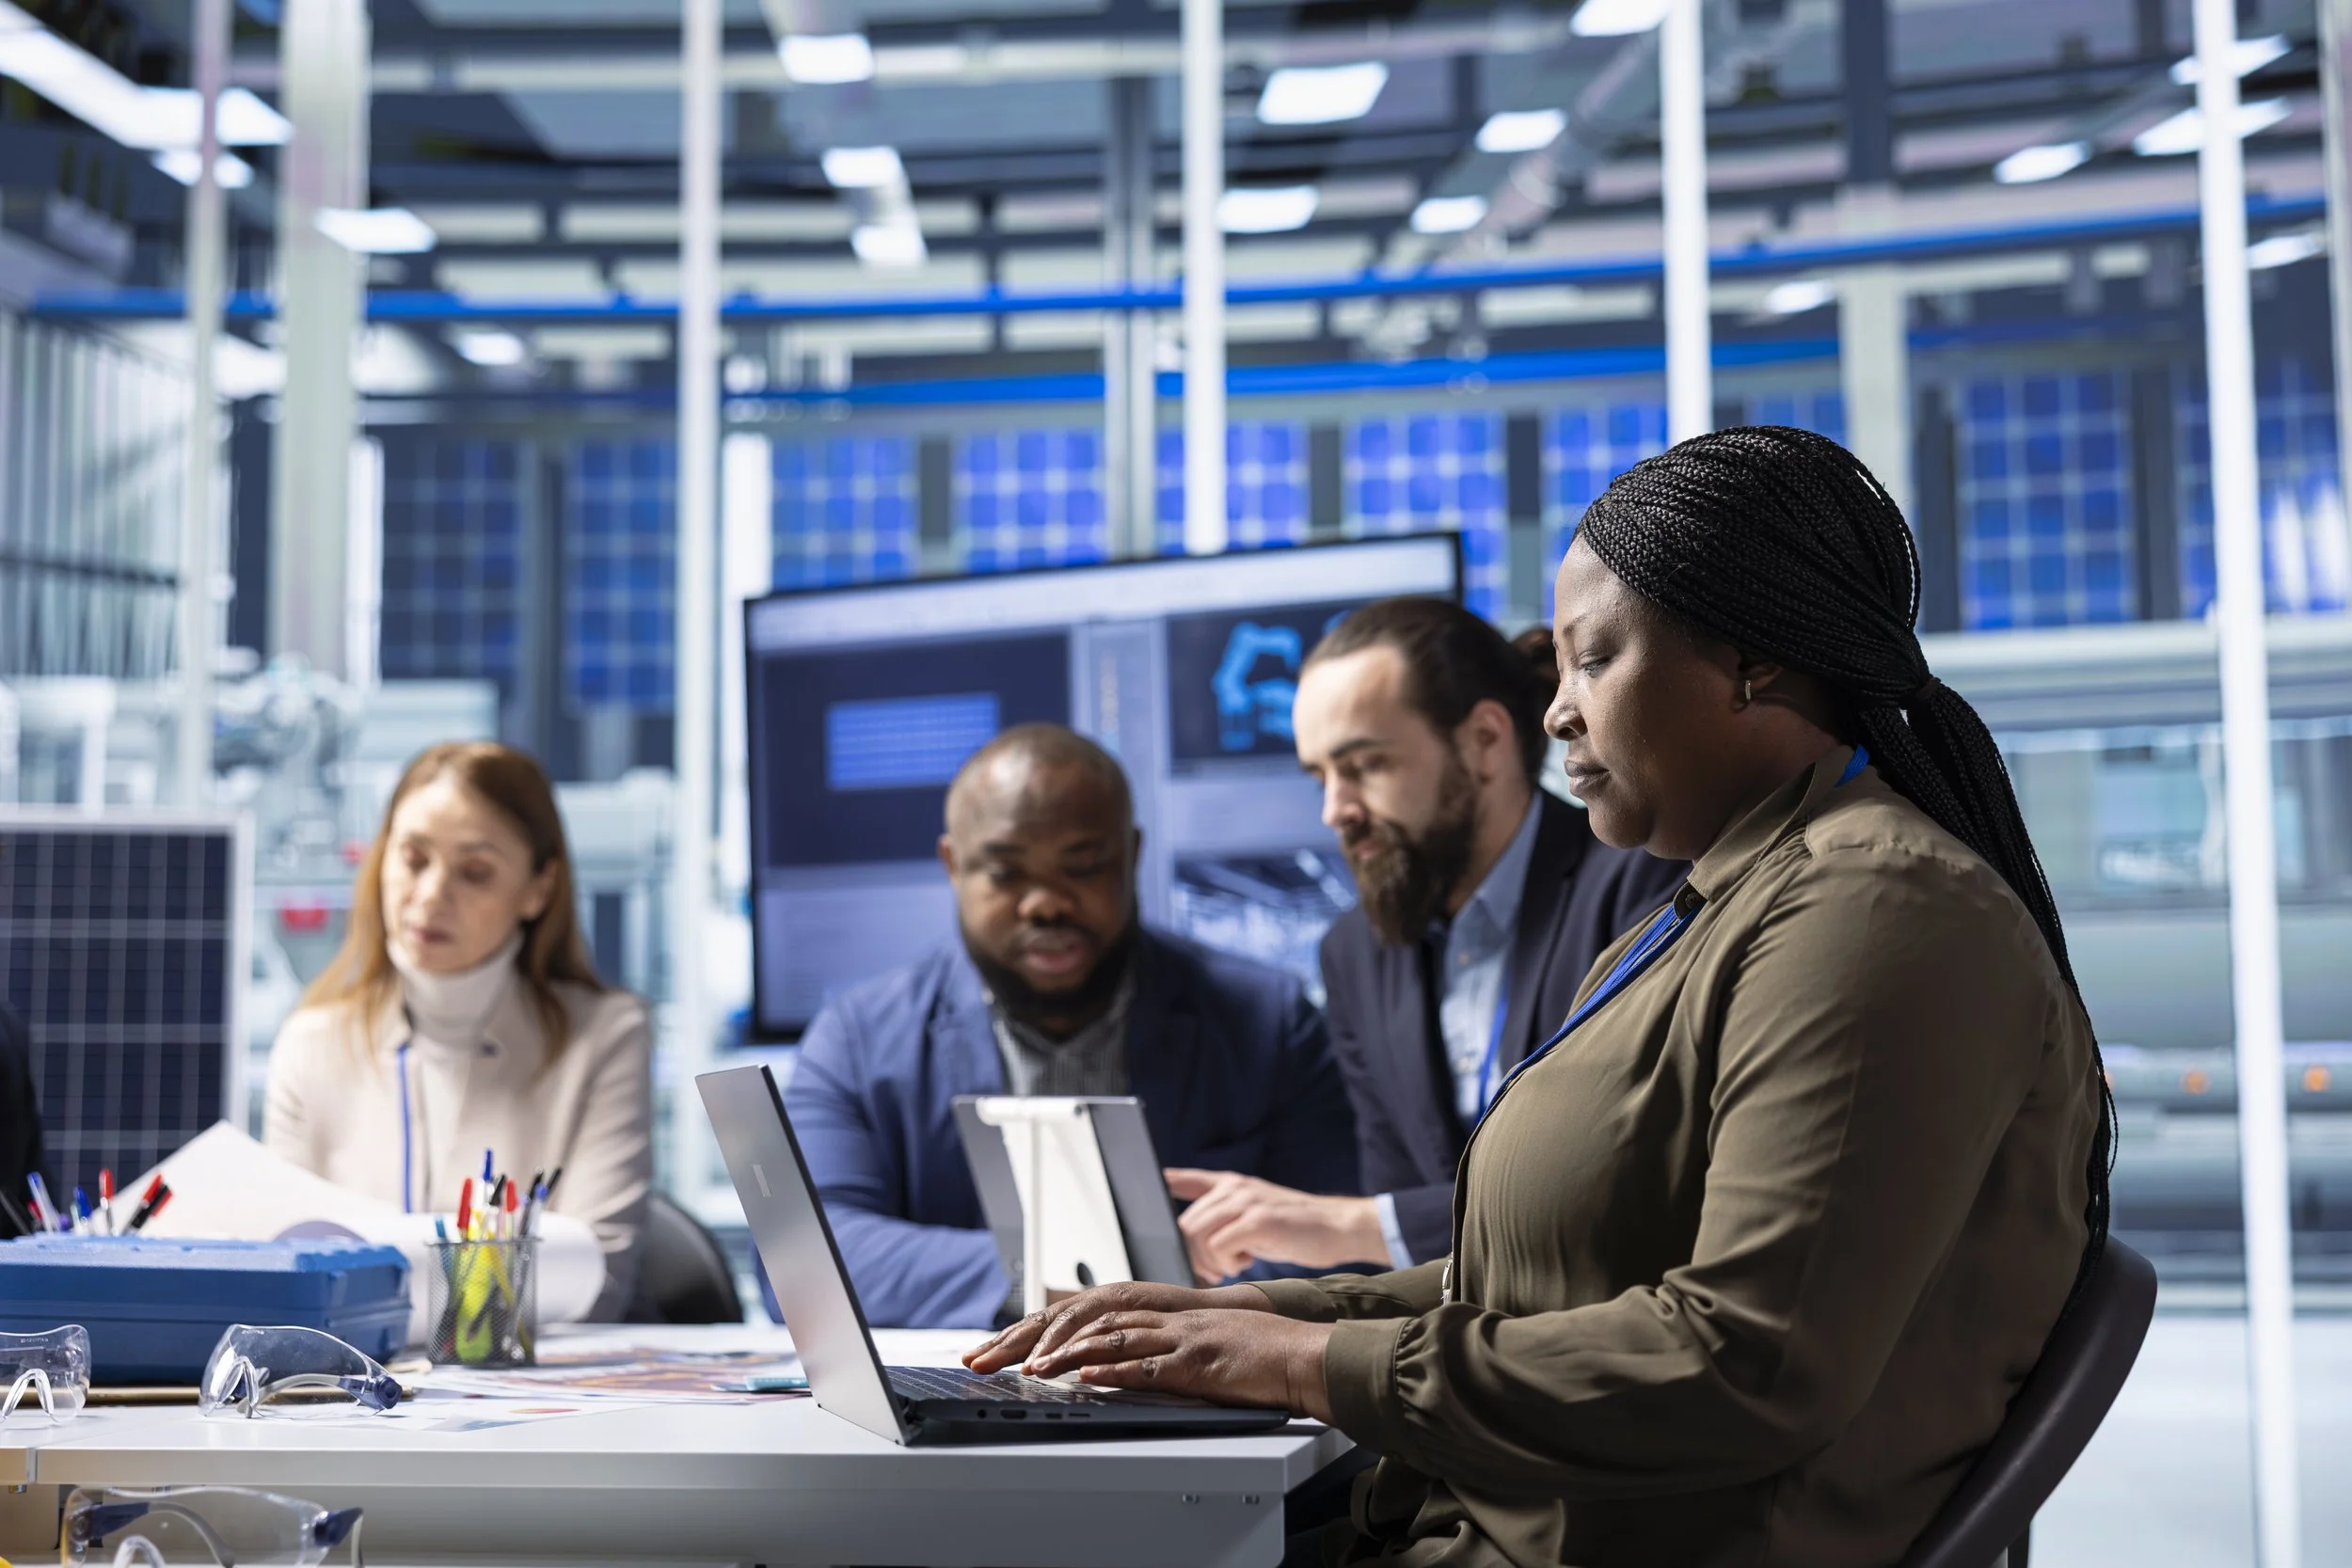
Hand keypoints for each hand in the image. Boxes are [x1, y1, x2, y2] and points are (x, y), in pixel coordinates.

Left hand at [963, 1280, 1268, 1372]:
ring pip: (1111, 1339)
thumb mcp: (1194, 1343)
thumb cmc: (1251, 1353)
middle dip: (1035, 1340)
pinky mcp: (1197, 1361)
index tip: (999, 1345)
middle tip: (993, 1357)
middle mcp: (1162, 1317)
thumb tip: (1110, 1367)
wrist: (1298, 1351)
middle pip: (1085, 1322)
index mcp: (1157, 1312)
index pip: (1084, 1315)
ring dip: (1067, 1356)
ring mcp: (1178, 1336)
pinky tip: (1088, 1378)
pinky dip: (1114, 1371)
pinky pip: (1149, 1365)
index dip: (1038, 1329)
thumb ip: (1155, 1348)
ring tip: (1033, 1369)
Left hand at [1165, 1169, 1389, 1278]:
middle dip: (1194, 1255)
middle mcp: (1234, 1188)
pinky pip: (1220, 1246)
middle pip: (1186, 1224)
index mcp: (1232, 1185)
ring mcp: (1246, 1202)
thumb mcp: (1257, 1213)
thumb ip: (1227, 1216)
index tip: (1151, 1187)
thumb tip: (1194, 1235)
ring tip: (1232, 1267)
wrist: (1337, 1227)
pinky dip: (1227, 1263)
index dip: (1165, 1183)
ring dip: (1209, 1261)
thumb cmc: (1295, 1228)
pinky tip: (1246, 1263)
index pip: (1186, 1179)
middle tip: (1215, 1270)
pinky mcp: (1258, 1220)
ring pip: (1198, 1235)